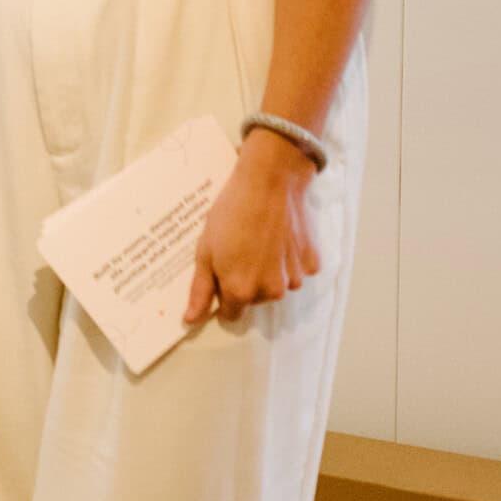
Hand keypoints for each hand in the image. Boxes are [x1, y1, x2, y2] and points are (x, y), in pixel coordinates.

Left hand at [183, 131, 320, 326]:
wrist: (269, 180)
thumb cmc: (231, 212)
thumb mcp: (205, 249)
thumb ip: (200, 289)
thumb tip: (190, 320)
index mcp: (241, 291)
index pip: (230, 313)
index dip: (223, 293)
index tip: (221, 270)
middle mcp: (271, 292)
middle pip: (255, 298)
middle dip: (246, 280)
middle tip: (240, 247)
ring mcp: (294, 278)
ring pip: (277, 284)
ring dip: (268, 269)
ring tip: (259, 237)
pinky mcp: (311, 262)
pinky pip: (295, 269)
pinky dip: (288, 258)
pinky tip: (279, 235)